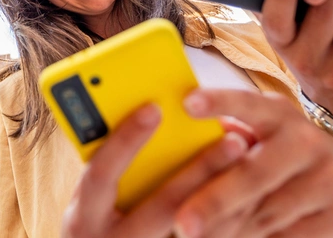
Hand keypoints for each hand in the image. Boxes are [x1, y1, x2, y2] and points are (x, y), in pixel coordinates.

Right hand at [61, 104, 249, 237]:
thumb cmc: (94, 226)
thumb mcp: (88, 204)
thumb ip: (106, 171)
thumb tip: (147, 118)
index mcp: (83, 218)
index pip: (101, 175)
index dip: (125, 141)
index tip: (153, 108)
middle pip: (162, 206)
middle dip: (200, 171)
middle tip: (233, 139)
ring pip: (191, 232)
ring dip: (224, 196)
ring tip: (248, 165)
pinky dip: (229, 222)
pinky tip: (249, 198)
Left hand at [177, 89, 332, 237]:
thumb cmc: (289, 159)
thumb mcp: (269, 137)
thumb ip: (235, 137)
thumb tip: (185, 143)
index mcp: (279, 115)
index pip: (248, 104)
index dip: (220, 102)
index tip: (188, 103)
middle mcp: (306, 141)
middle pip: (253, 175)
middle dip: (214, 201)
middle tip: (181, 224)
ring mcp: (328, 179)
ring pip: (266, 214)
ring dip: (228, 231)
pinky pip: (287, 237)